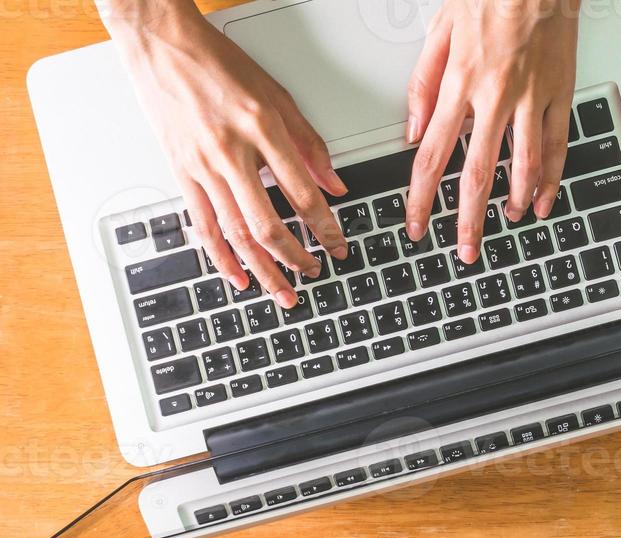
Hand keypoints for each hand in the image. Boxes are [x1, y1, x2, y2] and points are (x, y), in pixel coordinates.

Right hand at [103, 1, 348, 308]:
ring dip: (263, 269)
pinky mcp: (181, 172)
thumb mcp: (277, 96)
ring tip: (283, 291)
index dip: (325, 228)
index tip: (338, 245)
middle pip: (268, 223)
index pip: (302, 194)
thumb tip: (334, 184)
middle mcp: (231, 152)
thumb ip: (309, 144)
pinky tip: (238, 277)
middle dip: (296, 257)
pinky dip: (221, 257)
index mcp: (262, 129)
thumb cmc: (218, 63)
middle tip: (314, 272)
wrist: (162, 43)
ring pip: (236, 233)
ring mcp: (202, 166)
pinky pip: (203, 225)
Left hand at [404, 0, 578, 263]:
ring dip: (514, 201)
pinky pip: (556, 146)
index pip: (433, 156)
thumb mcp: (440, 31)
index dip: (421, 197)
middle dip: (468, 219)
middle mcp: (494, 97)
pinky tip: (544, 200)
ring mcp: (530, 99)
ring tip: (508, 220)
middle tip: (465, 250)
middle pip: (477, 173)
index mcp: (460, 83)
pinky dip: (551, 179)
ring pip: (522, 165)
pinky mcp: (558, 95)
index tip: (417, 224)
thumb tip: (415, 128)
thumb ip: (423, 83)